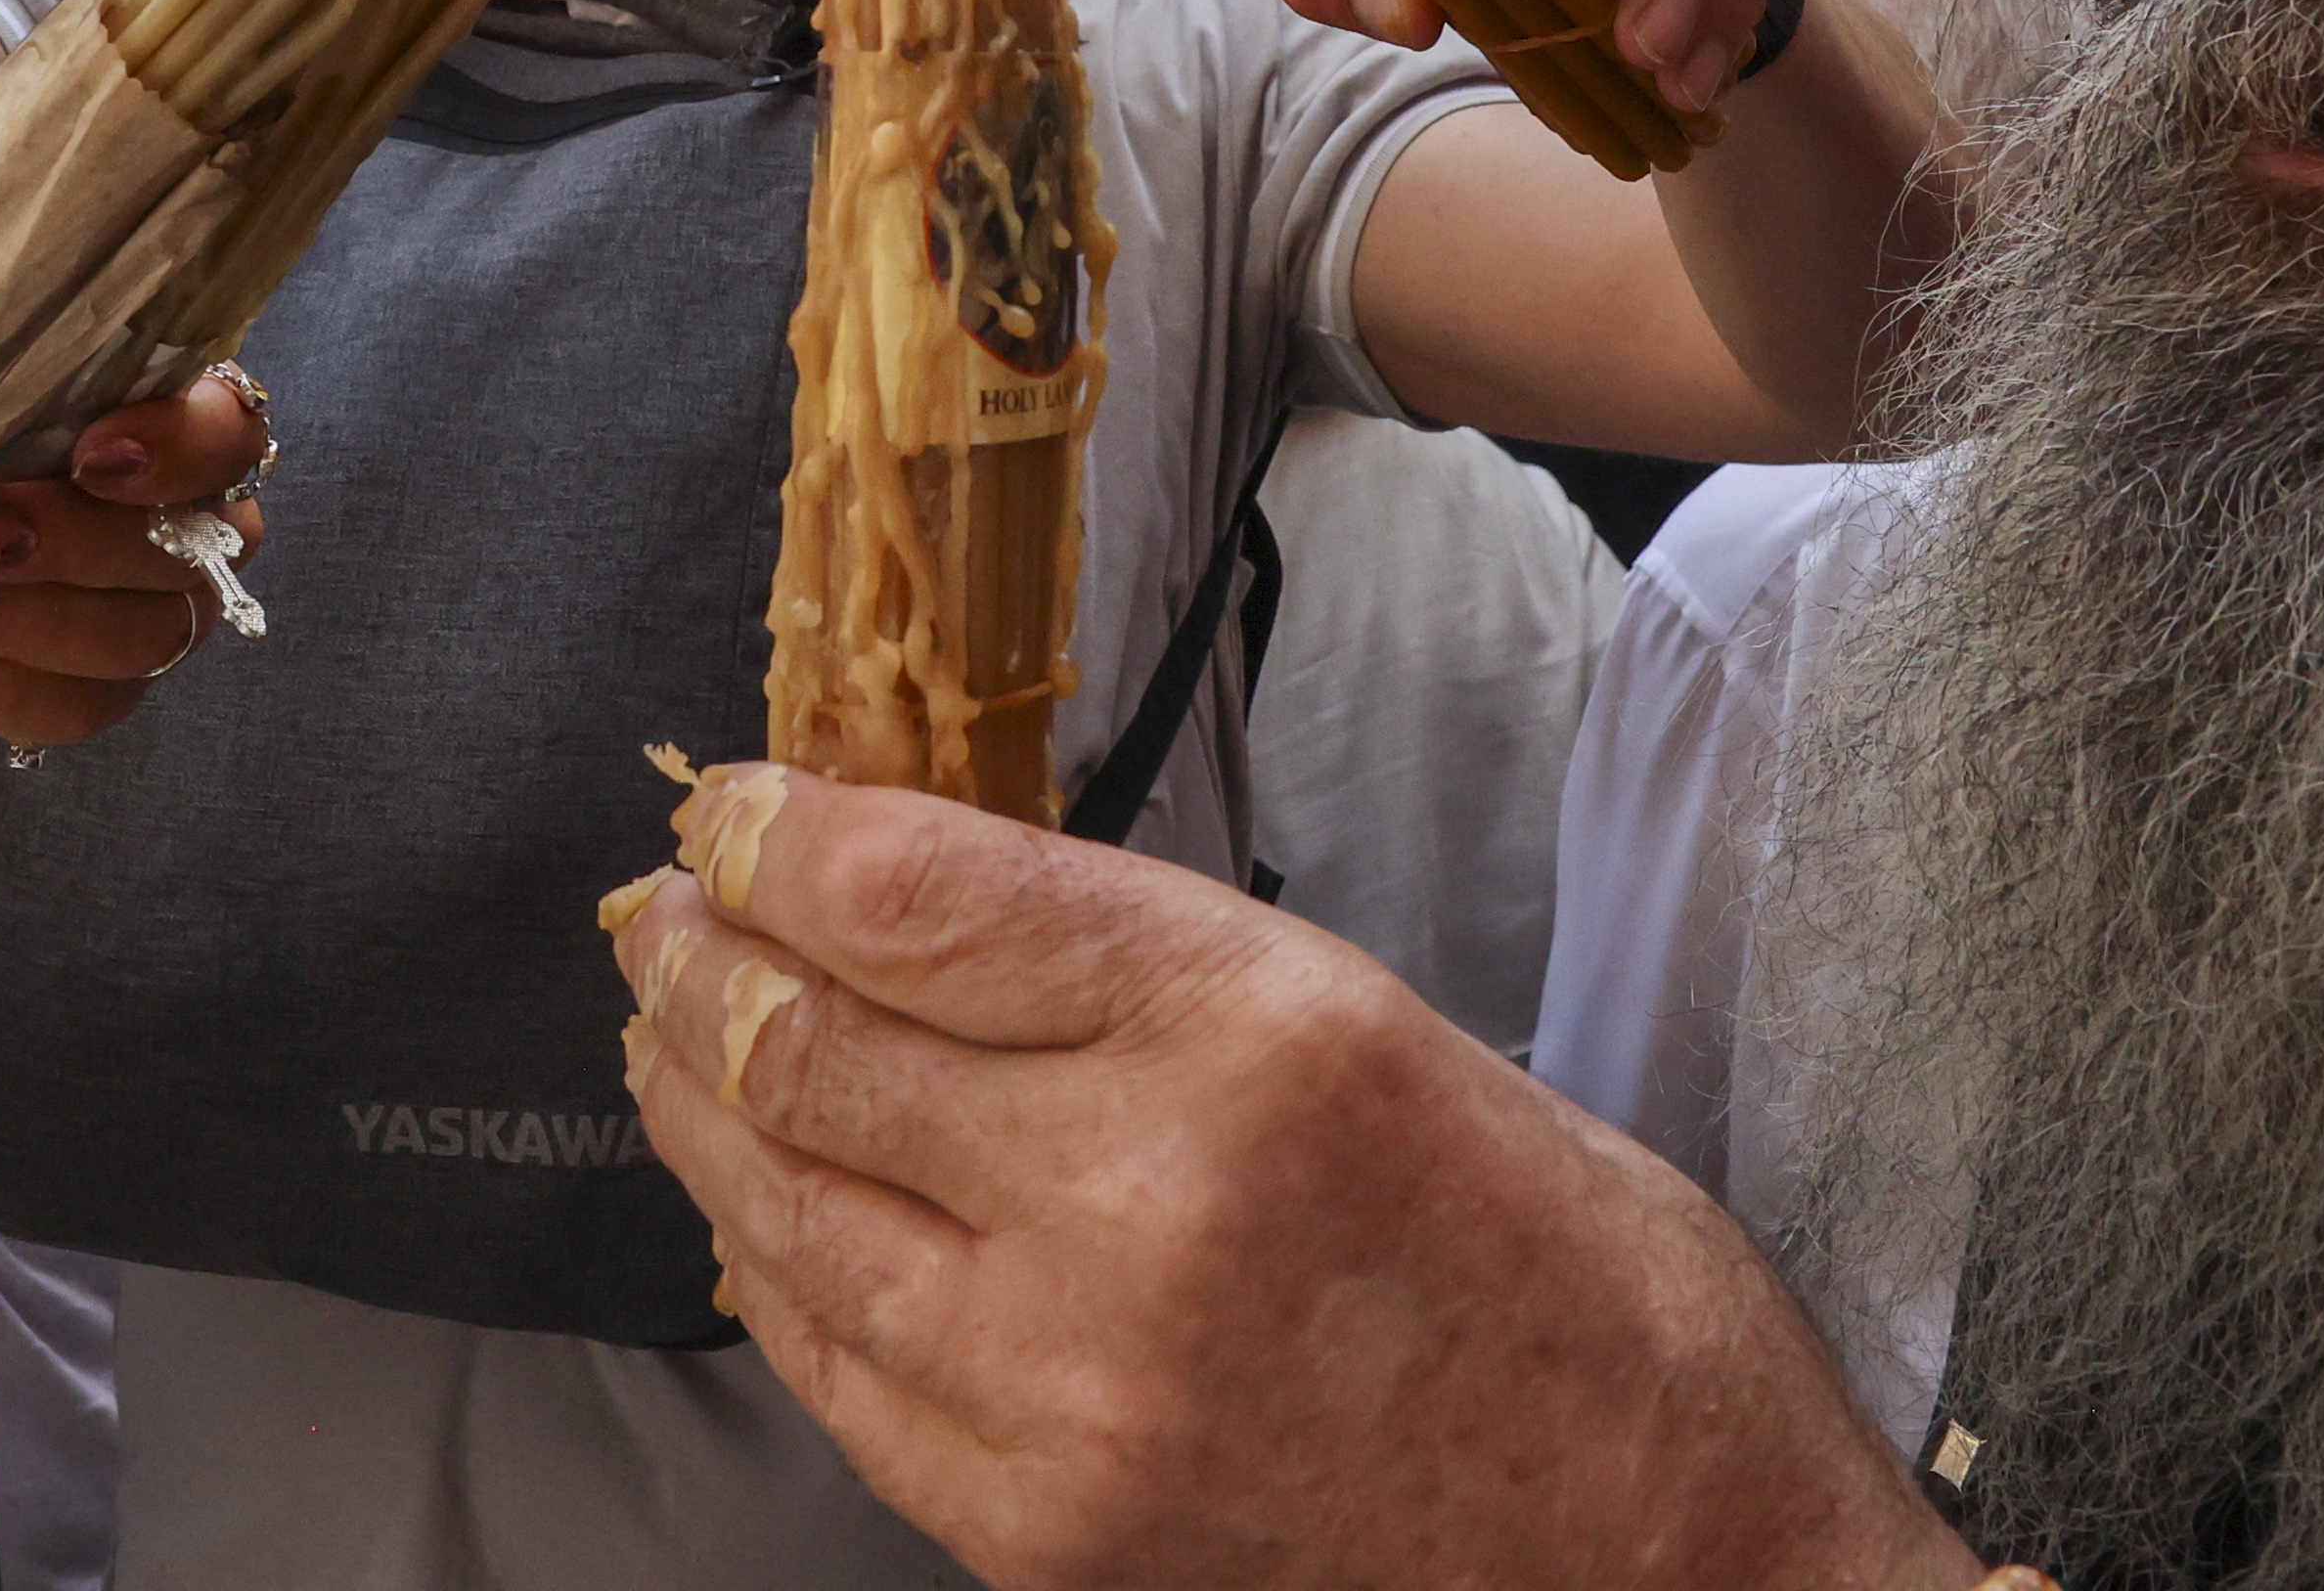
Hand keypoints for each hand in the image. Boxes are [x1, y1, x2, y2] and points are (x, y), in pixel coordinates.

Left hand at [606, 768, 1975, 1590]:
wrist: (1661, 1550)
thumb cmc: (1553, 1265)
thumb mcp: (1367, 1018)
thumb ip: (1128, 958)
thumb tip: (906, 881)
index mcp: (1246, 1034)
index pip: (904, 897)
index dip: (769, 834)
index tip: (725, 807)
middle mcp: (1137, 1207)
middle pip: (807, 1043)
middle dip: (697, 954)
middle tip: (661, 908)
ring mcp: (1069, 1391)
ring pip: (777, 1207)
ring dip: (694, 1100)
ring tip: (669, 1032)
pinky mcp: (1035, 1526)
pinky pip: (829, 1366)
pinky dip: (764, 1264)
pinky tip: (756, 1204)